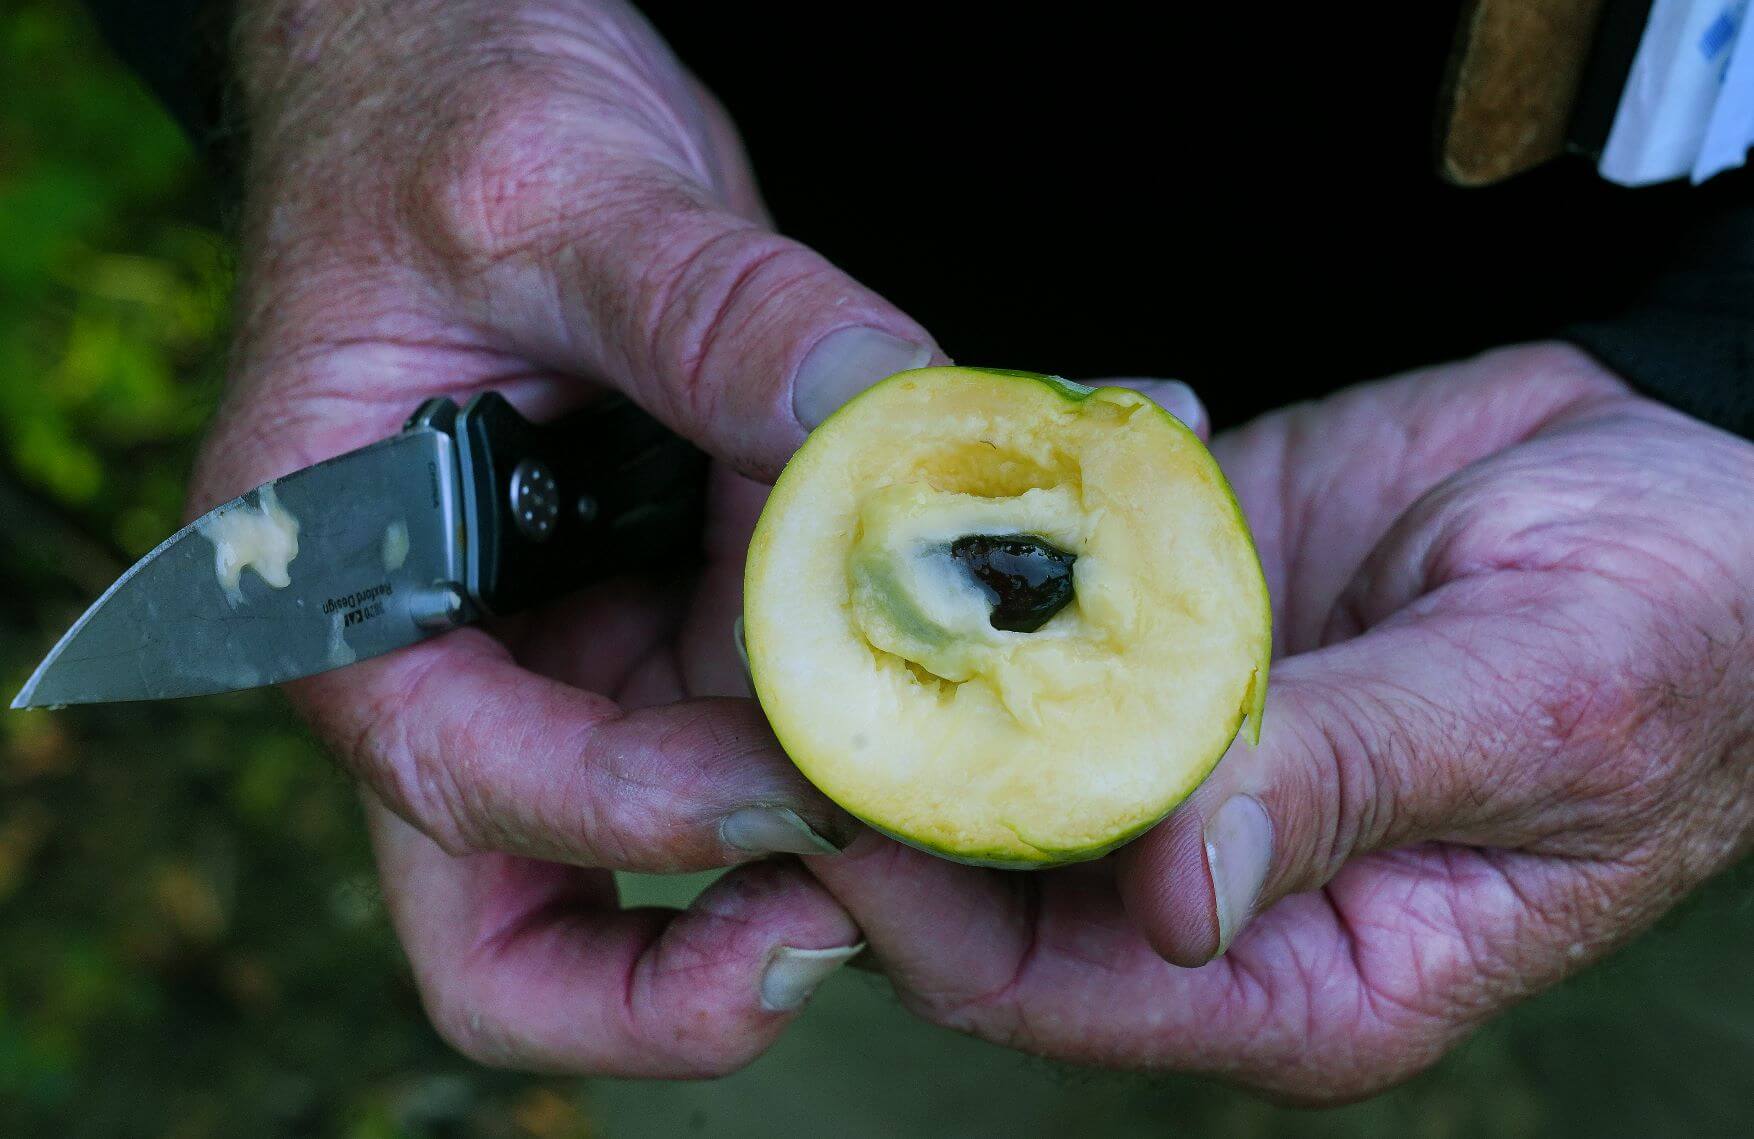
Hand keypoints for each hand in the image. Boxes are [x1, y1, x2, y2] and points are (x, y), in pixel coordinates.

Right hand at [193, 0, 942, 1075]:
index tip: (795, 789)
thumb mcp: (556, 194)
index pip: (459, 781)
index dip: (626, 820)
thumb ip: (705, 309)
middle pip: (540, 923)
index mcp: (347, 591)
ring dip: (849, 818)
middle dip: (699, 946)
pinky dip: (905, 690)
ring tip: (1001, 760)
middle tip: (869, 903)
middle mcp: (472, 655)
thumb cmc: (447, 119)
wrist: (483, 73)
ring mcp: (594, 644)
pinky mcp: (695, 602)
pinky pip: (802, 694)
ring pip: (708, 830)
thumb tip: (868, 417)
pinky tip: (1023, 625)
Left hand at [808, 343, 1753, 1099]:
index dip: (921, 907)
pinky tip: (978, 464)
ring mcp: (1168, 750)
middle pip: (975, 873)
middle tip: (764, 659)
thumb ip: (1346, 790)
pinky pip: (1037, 606)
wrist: (1694, 493)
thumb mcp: (1536, 711)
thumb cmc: (1673, 634)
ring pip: (982, 732)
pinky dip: (993, 544)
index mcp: (1297, 969)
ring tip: (821, 547)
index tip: (822, 789)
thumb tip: (1171, 893)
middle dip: (868, 775)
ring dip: (904, 647)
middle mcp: (1202, 880)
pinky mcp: (1161, 633)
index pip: (1049, 987)